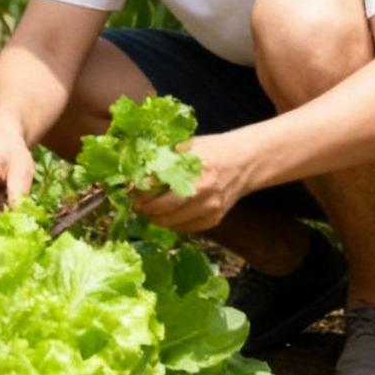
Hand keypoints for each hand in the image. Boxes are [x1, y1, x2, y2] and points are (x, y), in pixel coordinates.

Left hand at [130, 132, 252, 234]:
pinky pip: (184, 228)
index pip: (157, 186)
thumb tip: (137, 173)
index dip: (139, 190)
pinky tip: (167, 214)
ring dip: (155, 218)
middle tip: (136, 203)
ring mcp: (210, 208)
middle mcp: (202, 191)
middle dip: (144, 208)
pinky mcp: (214, 220)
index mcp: (193, 168)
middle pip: (161, 209)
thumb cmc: (212, 150)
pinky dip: (172, 223)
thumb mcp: (187, 146)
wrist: (244, 163)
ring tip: (149, 209)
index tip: (131, 189)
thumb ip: (164, 159)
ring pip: (171, 223)